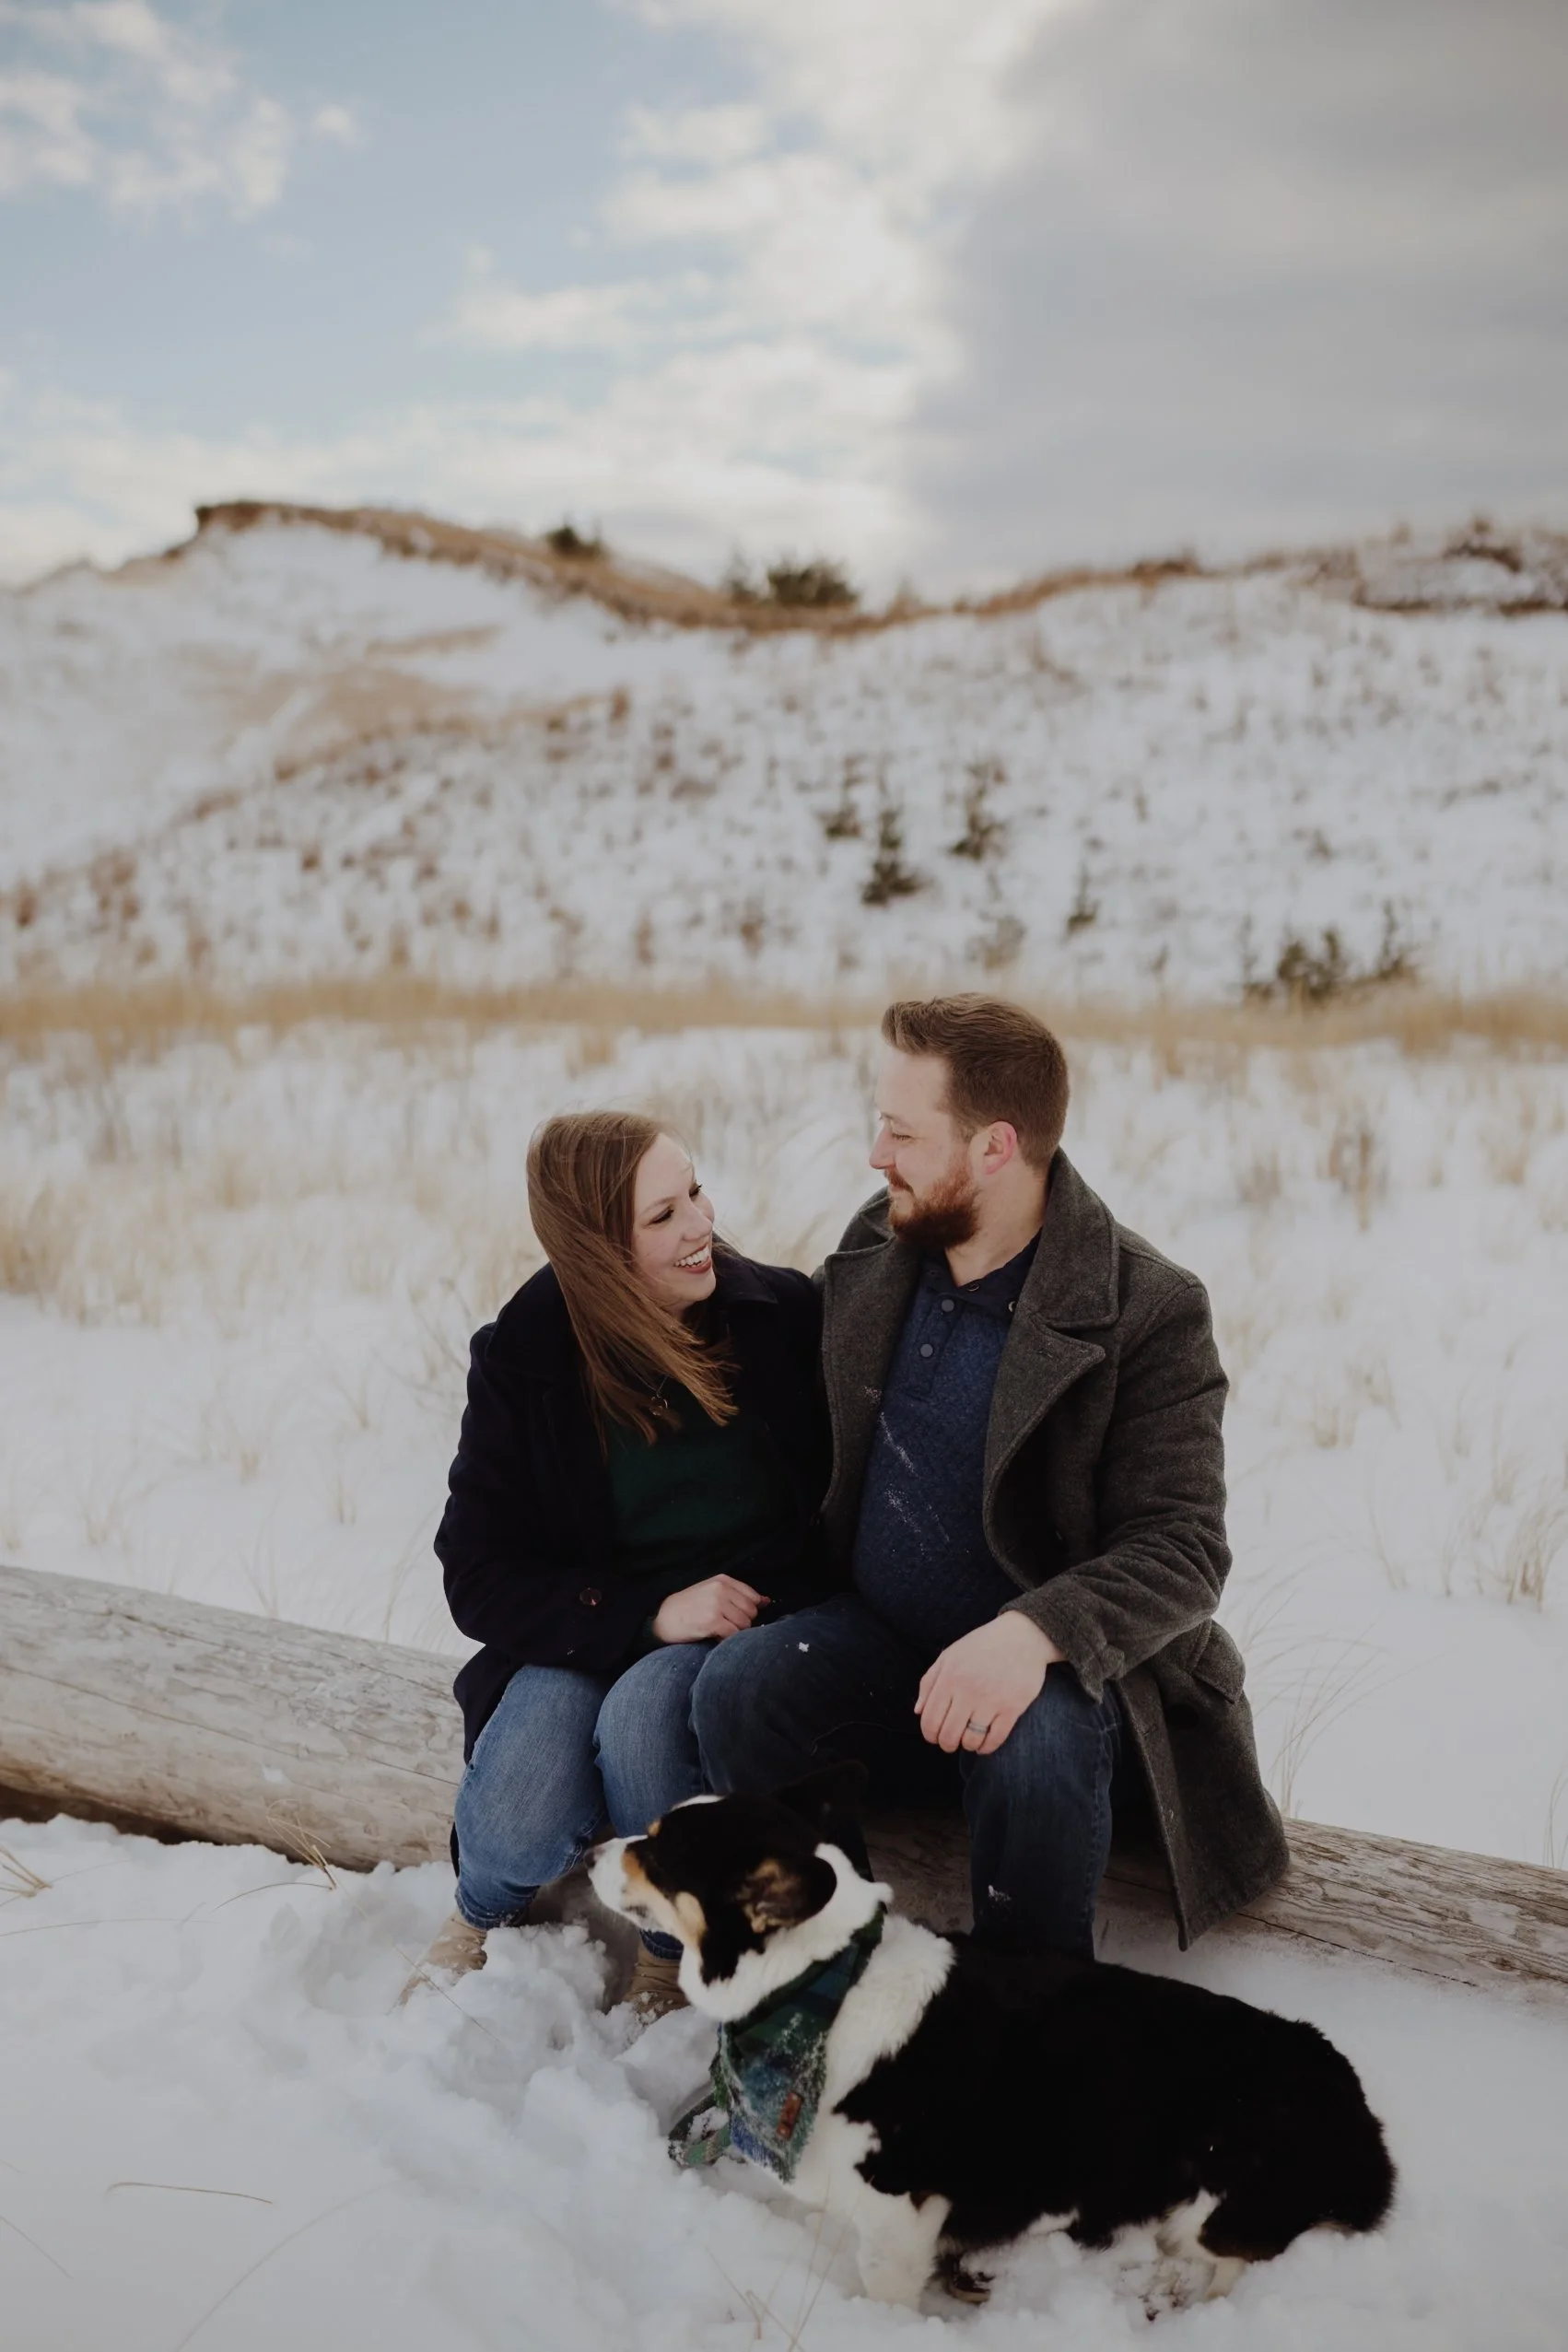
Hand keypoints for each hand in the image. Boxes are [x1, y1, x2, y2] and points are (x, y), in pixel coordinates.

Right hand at [652, 1574, 769, 1644]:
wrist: (663, 1619)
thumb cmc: (688, 1607)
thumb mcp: (711, 1592)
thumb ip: (737, 1595)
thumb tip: (766, 1601)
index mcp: (722, 1580)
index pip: (752, 1596)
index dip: (749, 1610)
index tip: (738, 1617)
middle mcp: (721, 1589)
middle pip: (751, 1612)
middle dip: (742, 1622)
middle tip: (725, 1625)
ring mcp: (717, 1605)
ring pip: (744, 1624)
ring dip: (735, 1632)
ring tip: (719, 1631)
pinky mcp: (712, 1621)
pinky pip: (733, 1634)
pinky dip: (727, 1639)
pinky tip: (715, 1637)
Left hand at [915, 1616, 1062, 1755]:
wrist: (1021, 1636)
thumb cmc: (982, 1646)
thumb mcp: (949, 1656)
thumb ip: (929, 1682)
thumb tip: (918, 1711)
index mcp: (949, 1678)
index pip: (930, 1720)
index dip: (930, 1735)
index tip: (934, 1737)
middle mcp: (968, 1691)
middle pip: (949, 1735)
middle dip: (947, 1744)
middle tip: (951, 1741)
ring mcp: (991, 1700)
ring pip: (971, 1740)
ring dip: (967, 1745)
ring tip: (969, 1740)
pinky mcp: (1012, 1707)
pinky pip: (995, 1739)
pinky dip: (987, 1747)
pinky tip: (984, 1744)